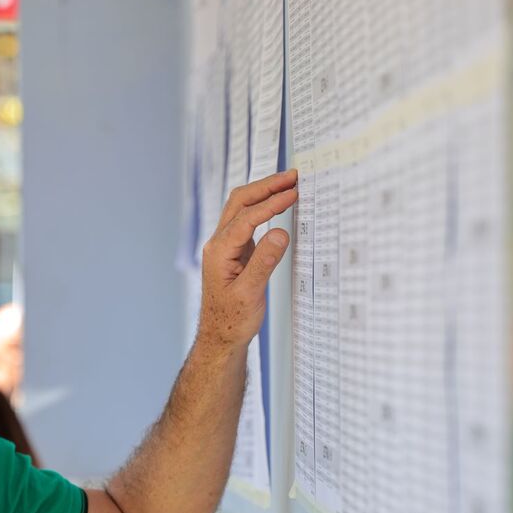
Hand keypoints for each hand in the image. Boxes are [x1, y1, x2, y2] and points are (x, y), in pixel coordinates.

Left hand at [198, 169, 297, 348]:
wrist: (221, 336)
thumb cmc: (232, 319)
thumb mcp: (250, 293)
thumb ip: (264, 261)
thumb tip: (281, 232)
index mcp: (219, 251)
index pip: (246, 218)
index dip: (271, 203)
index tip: (293, 192)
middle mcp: (219, 244)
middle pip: (239, 203)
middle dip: (265, 186)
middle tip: (292, 176)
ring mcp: (226, 246)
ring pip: (241, 209)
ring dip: (263, 194)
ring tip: (288, 183)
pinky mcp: (235, 251)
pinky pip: (247, 221)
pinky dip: (263, 209)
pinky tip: (278, 205)